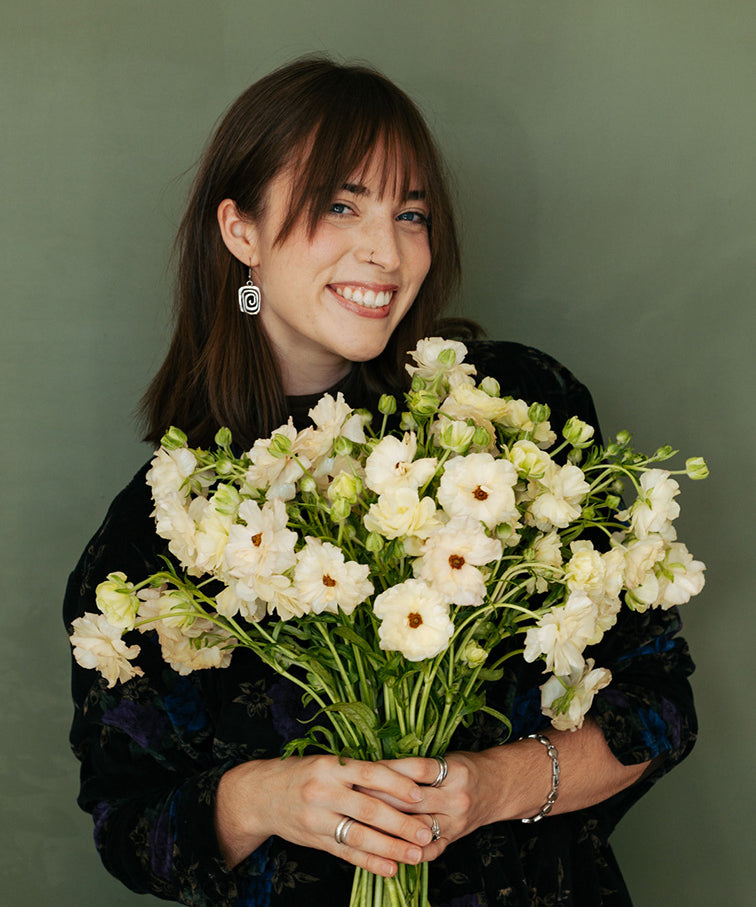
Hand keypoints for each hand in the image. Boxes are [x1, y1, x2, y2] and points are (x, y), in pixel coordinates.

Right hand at [215, 755, 434, 875]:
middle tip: (426, 832)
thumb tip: (405, 779)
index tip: (420, 794)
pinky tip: (391, 868)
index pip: (370, 773)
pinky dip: (370, 862)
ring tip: (416, 855)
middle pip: (369, 808)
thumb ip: (359, 772)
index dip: (397, 784)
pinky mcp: (316, 841)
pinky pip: (347, 854)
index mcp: (331, 766)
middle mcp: (324, 791)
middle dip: (401, 822)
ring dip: (391, 848)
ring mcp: (318, 819)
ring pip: (360, 836)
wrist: (262, 795)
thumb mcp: (329, 763)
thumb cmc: (305, 774)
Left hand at [356, 752, 503, 860]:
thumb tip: (377, 767)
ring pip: (414, 826)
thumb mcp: (447, 757)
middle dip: (379, 797)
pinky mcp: (453, 840)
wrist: (498, 788)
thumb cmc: (466, 768)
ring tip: (361, 820)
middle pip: (411, 800)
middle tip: (353, 795)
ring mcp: (455, 823)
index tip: (363, 770)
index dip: (388, 771)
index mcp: (455, 772)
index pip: (415, 770)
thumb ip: (417, 764)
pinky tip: (384, 847)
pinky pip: (427, 850)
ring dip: (386, 825)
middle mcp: (457, 798)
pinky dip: (405, 850)